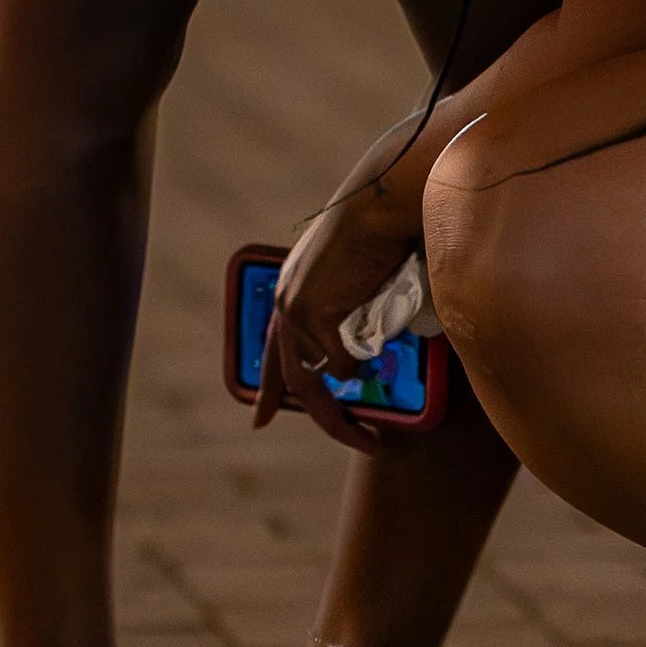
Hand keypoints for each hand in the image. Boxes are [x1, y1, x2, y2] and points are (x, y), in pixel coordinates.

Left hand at [254, 168, 430, 453]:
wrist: (381, 203)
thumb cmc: (380, 232)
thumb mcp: (354, 278)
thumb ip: (346, 314)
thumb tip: (356, 362)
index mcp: (290, 293)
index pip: (273, 353)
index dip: (267, 392)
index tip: (259, 420)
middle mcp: (284, 305)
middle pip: (296, 380)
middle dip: (330, 419)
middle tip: (365, 442)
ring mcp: (295, 311)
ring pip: (328, 373)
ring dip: (358, 374)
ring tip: (386, 355)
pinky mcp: (312, 315)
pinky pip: (344, 362)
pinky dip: (364, 356)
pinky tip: (377, 330)